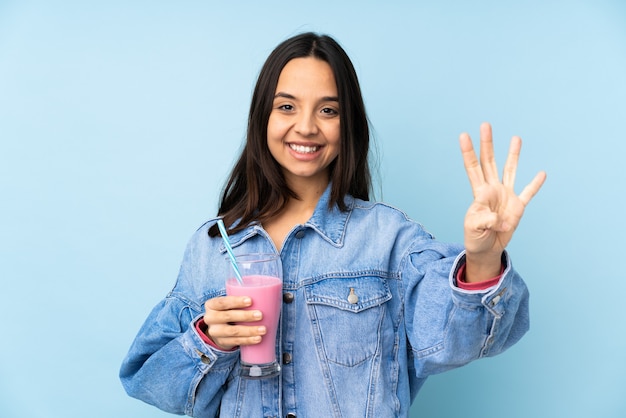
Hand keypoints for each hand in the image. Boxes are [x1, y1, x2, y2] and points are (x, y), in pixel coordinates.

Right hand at [203, 296, 265, 349]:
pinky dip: (248, 340)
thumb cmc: (228, 310)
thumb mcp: (229, 303)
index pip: (223, 302)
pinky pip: (236, 341)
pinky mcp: (222, 342)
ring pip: (233, 331)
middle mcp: (210, 318)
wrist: (218, 328)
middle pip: (228, 316)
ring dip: (249, 330)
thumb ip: (240, 300)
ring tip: (263, 329)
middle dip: (245, 316)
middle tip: (260, 315)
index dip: (236, 301)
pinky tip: (257, 338)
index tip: (250, 300)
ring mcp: (215, 331)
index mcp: (212, 305)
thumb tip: (265, 296)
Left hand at [460, 122, 545, 281]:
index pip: (472, 168)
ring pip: (510, 170)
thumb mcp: (474, 228)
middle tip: (485, 125)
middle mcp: (492, 190)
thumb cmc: (475, 237)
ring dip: (513, 155)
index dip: (468, 152)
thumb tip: (499, 218)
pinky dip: (535, 184)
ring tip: (516, 138)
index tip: (463, 135)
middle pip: (489, 162)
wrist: (486, 250)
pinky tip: (542, 173)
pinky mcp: (518, 207)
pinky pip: (528, 193)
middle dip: (487, 144)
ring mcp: (506, 196)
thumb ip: (484, 220)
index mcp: (479, 193)